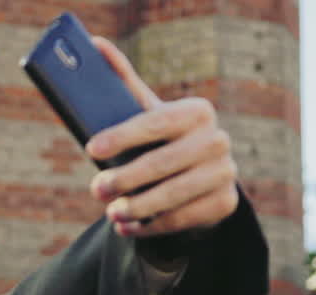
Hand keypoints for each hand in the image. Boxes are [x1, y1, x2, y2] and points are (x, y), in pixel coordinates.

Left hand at [85, 37, 239, 237]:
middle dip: (125, 178)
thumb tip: (96, 45)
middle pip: (163, 162)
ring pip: (173, 195)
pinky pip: (182, 219)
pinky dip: (151, 226)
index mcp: (197, 111)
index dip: (122, 136)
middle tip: (96, 189)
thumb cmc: (162, 142)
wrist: (199, 180)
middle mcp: (218, 139)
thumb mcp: (146, 114)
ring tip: (111, 213)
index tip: (90, 148)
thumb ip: (123, 82)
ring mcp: (225, 172)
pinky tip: (128, 227)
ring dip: (137, 207)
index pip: (155, 122)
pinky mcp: (225, 203)